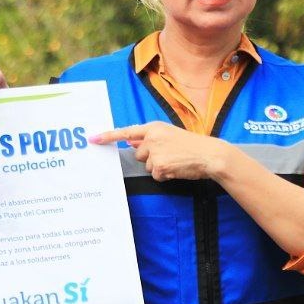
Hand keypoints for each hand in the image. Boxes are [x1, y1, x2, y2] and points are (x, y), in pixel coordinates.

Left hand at [91, 122, 224, 181]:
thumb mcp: (169, 135)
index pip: (126, 132)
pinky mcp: (160, 166)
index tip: (93, 138)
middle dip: (151, 158)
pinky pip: (156, 175)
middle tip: (170, 155)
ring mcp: (155, 153)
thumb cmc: (192, 146)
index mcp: (154, 127)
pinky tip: (177, 168)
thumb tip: (131, 144)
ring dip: (160, 167)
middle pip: (139, 154)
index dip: (108, 136)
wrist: (210, 155)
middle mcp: (152, 138)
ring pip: (147, 166)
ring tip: (176, 161)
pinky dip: (166, 175)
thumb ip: (149, 139)